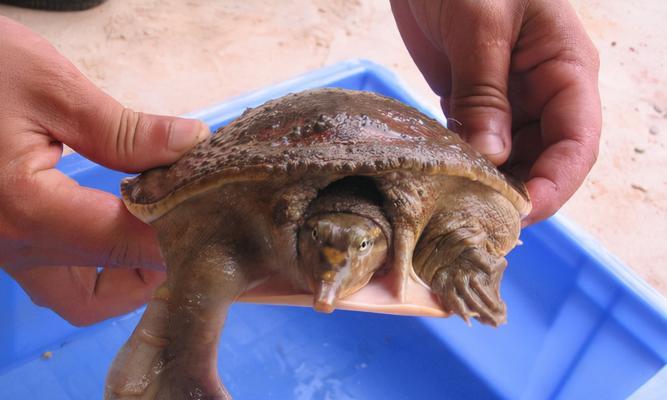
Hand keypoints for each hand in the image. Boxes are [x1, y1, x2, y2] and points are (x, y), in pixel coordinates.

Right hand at [0, 17, 208, 324]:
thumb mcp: (51, 89)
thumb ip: (126, 130)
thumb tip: (192, 145)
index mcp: (28, 210)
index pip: (130, 244)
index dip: (182, 236)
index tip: (220, 216)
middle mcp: (11, 246)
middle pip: (102, 295)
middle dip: (153, 273)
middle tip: (189, 228)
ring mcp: (0, 249)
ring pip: (75, 297)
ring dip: (123, 278)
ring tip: (158, 230)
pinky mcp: (0, 238)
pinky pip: (54, 276)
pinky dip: (94, 266)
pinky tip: (118, 228)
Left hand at [391, 0, 600, 224]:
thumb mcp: (480, 24)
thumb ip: (484, 90)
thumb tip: (491, 157)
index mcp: (566, 68)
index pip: (577, 141)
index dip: (556, 184)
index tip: (521, 213)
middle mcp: (542, 91)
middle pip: (545, 158)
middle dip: (520, 192)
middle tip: (481, 221)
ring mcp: (508, 99)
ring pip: (511, 158)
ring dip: (491, 184)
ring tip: (460, 208)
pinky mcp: (474, 101)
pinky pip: (477, 143)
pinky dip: (465, 165)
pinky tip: (445, 180)